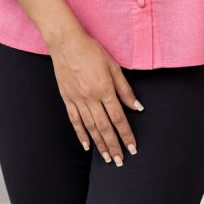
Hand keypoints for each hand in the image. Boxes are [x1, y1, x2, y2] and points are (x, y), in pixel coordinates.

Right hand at [49, 30, 142, 164]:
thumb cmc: (91, 50)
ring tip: (106, 158)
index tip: (132, 148)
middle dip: (114, 146)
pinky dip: (81, 134)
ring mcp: (77, 100)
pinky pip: (75, 121)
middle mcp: (91, 98)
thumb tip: (137, 107)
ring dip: (99, 144)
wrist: (66, 42)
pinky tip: (86, 145)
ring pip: (90, 127)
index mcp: (104, 89)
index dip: (126, 135)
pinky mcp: (67, 99)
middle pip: (105, 128)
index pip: (118, 118)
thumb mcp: (113, 65)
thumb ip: (125, 89)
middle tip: (120, 161)